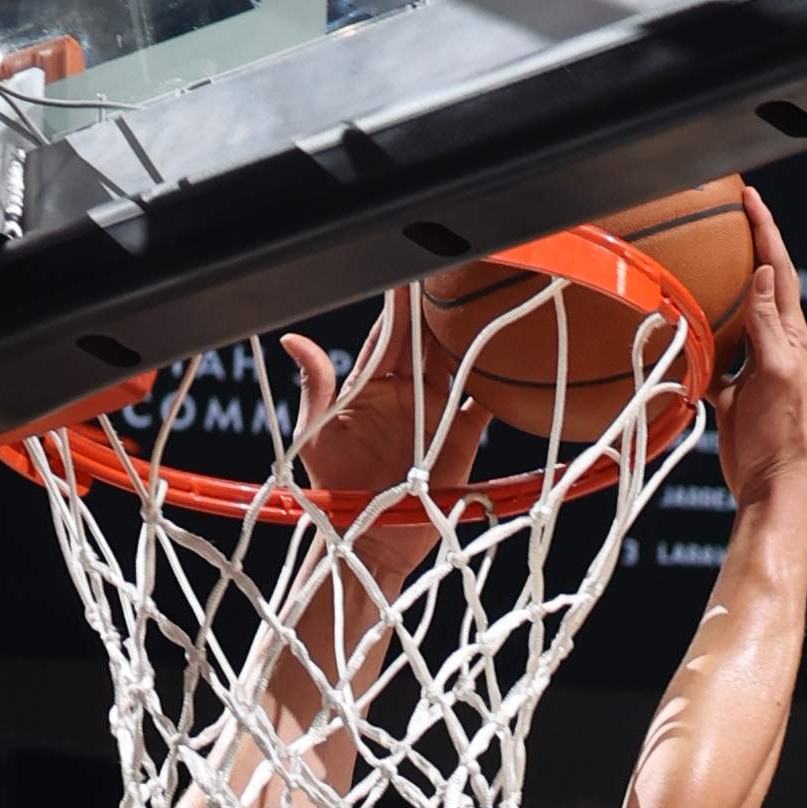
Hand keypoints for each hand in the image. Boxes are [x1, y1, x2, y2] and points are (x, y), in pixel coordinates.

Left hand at [284, 290, 481, 546]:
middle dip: (442, 303)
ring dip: (474, 332)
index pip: (390, 330)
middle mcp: (409, 389)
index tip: (414, 269)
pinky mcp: (462, 436)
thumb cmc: (334, 489)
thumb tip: (293, 340)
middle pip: (429, 337)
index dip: (402, 301)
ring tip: (490, 296)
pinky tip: (513, 354)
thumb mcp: (315, 435)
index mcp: (374, 382)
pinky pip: (485, 402)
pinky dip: (500, 382)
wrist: (368, 539)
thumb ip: (314, 386)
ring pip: (461, 359)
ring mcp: (438, 410)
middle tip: (459, 268)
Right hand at [709, 189, 806, 517]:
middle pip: (758, 284)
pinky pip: (713, 358)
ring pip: (733, 318)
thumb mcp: (777, 371)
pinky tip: (678, 331)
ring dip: (718, 290)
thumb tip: (763, 273)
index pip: (778, 269)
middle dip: (746, 246)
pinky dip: (697, 342)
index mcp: (792, 334)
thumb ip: (768, 324)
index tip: (750, 196)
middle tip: (728, 214)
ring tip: (699, 261)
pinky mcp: (732, 393)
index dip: (765, 230)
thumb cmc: (781, 432)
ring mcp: (752, 368)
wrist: (771, 482)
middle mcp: (775, 344)